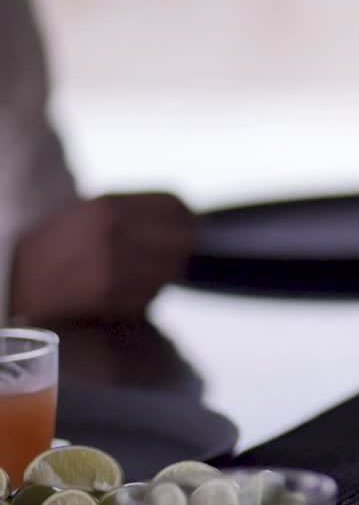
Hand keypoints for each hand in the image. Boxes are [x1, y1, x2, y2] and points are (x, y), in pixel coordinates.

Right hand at [10, 193, 196, 320]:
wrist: (20, 279)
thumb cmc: (60, 244)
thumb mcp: (92, 212)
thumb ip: (137, 212)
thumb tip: (190, 219)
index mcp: (109, 206)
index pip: (175, 206)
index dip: (189, 217)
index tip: (192, 224)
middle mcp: (115, 234)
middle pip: (183, 241)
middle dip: (184, 248)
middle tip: (177, 252)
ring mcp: (115, 267)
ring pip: (171, 271)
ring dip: (164, 273)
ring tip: (138, 271)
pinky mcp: (113, 298)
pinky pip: (151, 296)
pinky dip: (146, 294)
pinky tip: (123, 288)